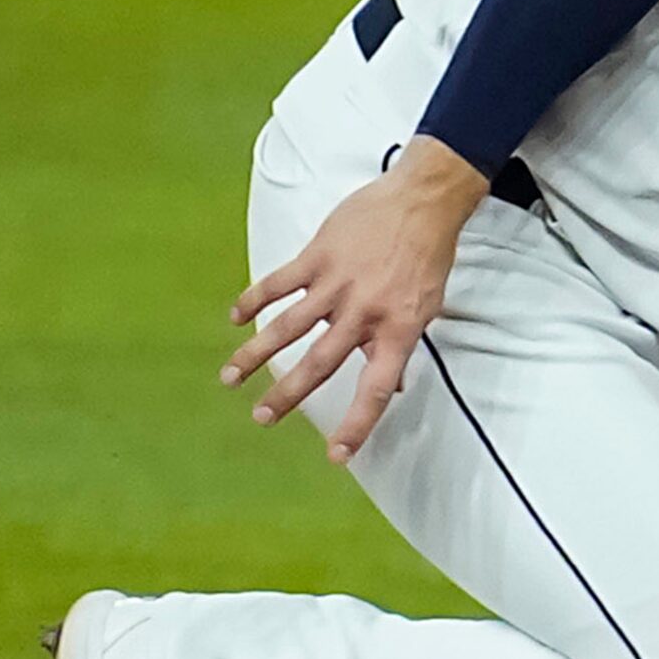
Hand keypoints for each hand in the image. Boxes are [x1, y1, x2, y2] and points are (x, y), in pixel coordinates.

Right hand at [223, 136, 485, 463]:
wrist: (422, 202)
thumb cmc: (428, 256)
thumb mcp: (426, 308)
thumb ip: (399, 345)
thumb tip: (391, 385)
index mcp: (397, 330)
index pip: (375, 390)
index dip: (356, 425)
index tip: (337, 456)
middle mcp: (364, 312)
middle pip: (319, 363)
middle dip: (287, 395)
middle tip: (262, 418)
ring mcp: (337, 284)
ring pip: (287, 326)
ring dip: (255, 354)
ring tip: (230, 378)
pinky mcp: (317, 256)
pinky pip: (278, 282)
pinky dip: (254, 299)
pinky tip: (235, 317)